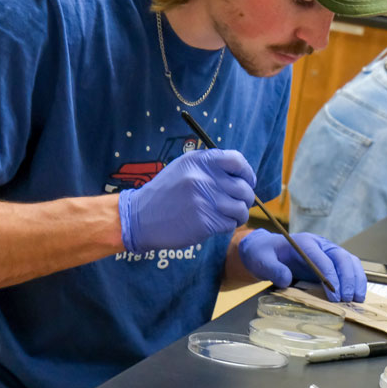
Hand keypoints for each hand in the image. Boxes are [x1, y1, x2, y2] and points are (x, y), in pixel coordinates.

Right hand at [118, 149, 255, 252]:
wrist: (138, 218)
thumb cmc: (166, 193)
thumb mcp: (185, 169)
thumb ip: (211, 168)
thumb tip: (243, 176)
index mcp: (200, 161)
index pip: (238, 162)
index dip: (247, 174)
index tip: (247, 183)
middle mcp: (204, 177)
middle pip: (244, 189)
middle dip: (245, 199)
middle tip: (236, 205)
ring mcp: (205, 200)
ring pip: (241, 208)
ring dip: (238, 215)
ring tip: (227, 216)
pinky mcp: (204, 221)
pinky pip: (230, 224)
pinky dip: (226, 226)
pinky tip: (214, 224)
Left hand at [238, 229, 366, 302]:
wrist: (266, 252)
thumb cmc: (264, 254)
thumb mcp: (262, 260)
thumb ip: (273, 269)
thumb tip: (286, 280)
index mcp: (305, 242)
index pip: (322, 257)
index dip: (330, 275)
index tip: (334, 293)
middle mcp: (320, 245)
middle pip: (341, 257)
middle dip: (348, 278)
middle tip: (347, 298)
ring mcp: (328, 252)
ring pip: (350, 261)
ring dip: (356, 279)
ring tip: (357, 299)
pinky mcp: (332, 262)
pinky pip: (349, 268)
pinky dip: (356, 280)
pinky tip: (357, 294)